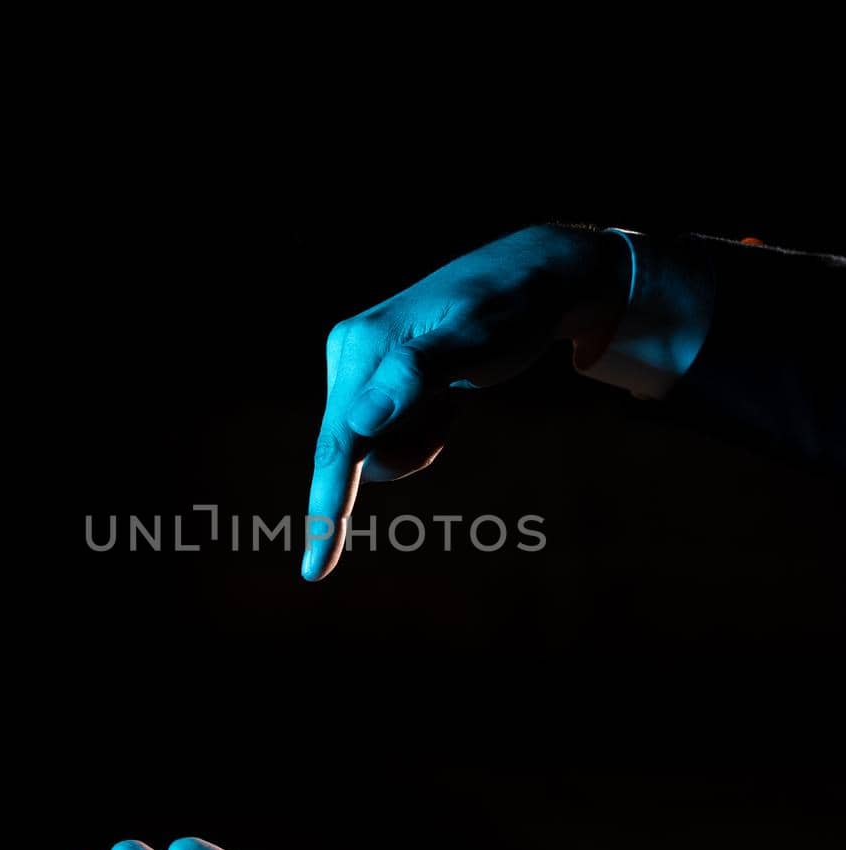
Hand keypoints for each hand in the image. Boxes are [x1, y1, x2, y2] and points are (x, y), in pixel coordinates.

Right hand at [303, 222, 629, 579]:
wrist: (536, 278)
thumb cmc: (509, 309)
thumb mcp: (474, 340)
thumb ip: (413, 376)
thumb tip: (358, 422)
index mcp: (361, 348)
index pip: (337, 443)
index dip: (325, 509)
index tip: (314, 571)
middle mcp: (350, 356)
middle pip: (356, 452)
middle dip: (407, 450)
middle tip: (452, 405)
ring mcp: (364, 370)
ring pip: (376, 450)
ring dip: (418, 442)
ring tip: (453, 398)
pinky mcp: (382, 381)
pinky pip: (393, 437)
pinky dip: (424, 432)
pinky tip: (448, 398)